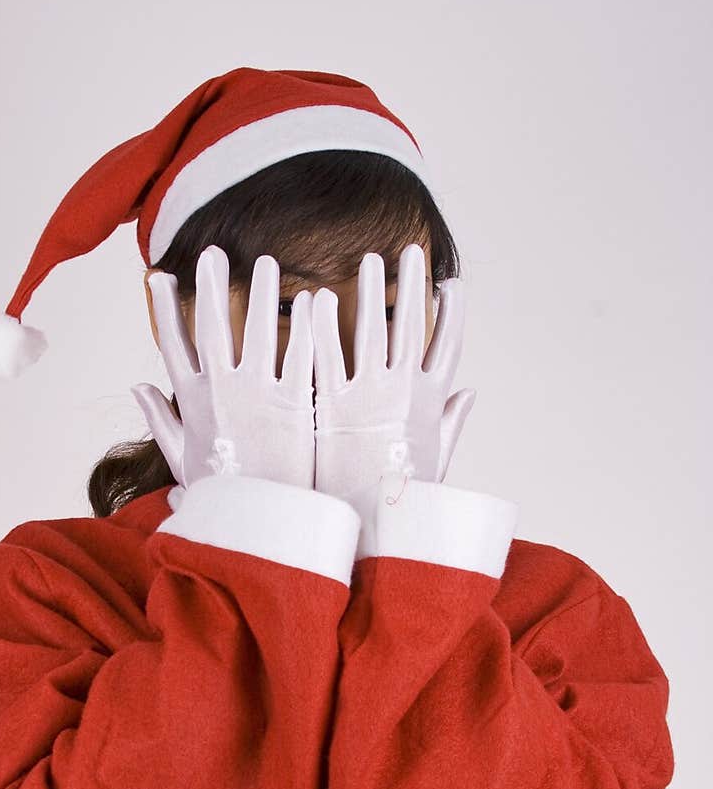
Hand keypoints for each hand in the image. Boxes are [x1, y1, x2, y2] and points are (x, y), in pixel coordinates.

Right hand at [131, 244, 315, 490]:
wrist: (261, 530)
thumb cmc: (223, 498)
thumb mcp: (182, 461)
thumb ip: (160, 419)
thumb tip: (136, 385)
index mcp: (193, 404)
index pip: (173, 345)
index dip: (164, 308)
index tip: (159, 276)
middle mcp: (221, 393)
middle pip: (212, 327)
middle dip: (210, 287)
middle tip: (212, 255)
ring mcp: (258, 396)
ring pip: (258, 330)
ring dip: (260, 293)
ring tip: (265, 262)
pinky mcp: (295, 405)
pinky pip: (299, 355)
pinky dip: (305, 325)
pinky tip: (311, 298)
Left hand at [311, 243, 476, 499]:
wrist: (370, 536)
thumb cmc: (404, 507)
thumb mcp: (437, 464)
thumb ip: (452, 422)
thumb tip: (470, 393)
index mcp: (432, 404)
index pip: (448, 346)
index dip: (451, 312)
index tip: (452, 284)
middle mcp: (405, 393)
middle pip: (411, 326)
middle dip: (411, 286)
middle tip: (409, 252)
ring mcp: (370, 397)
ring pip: (373, 331)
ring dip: (373, 292)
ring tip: (371, 260)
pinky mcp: (332, 409)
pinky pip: (328, 356)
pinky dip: (324, 325)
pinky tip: (318, 297)